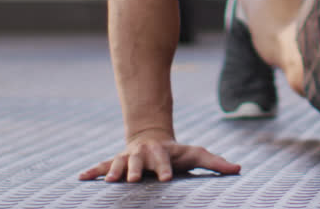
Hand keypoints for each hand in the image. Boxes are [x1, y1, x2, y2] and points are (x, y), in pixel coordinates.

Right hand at [79, 132, 240, 182]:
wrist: (152, 138)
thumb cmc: (177, 153)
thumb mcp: (197, 154)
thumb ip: (216, 162)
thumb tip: (239, 169)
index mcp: (162, 152)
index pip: (164, 160)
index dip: (165, 168)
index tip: (166, 179)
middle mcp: (143, 153)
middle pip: (139, 160)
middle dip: (136, 169)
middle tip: (134, 180)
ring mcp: (128, 156)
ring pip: (119, 162)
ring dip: (113, 171)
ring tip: (108, 181)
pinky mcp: (116, 161)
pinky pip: (102, 165)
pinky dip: (92, 171)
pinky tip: (80, 178)